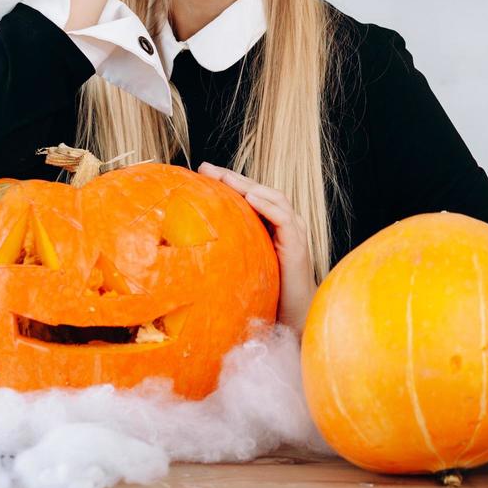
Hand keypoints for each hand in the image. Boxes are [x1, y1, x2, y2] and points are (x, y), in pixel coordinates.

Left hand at [198, 163, 316, 335]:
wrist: (293, 320)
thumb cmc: (267, 296)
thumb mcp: (242, 267)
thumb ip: (227, 252)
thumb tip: (190, 249)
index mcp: (271, 228)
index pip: (250, 197)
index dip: (228, 183)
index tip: (201, 174)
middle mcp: (285, 225)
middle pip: (260, 192)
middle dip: (233, 177)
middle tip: (205, 168)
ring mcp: (294, 233)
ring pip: (273, 198)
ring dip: (248, 185)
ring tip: (225, 177)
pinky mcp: (297, 245)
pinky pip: (283, 218)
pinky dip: (267, 205)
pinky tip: (249, 197)